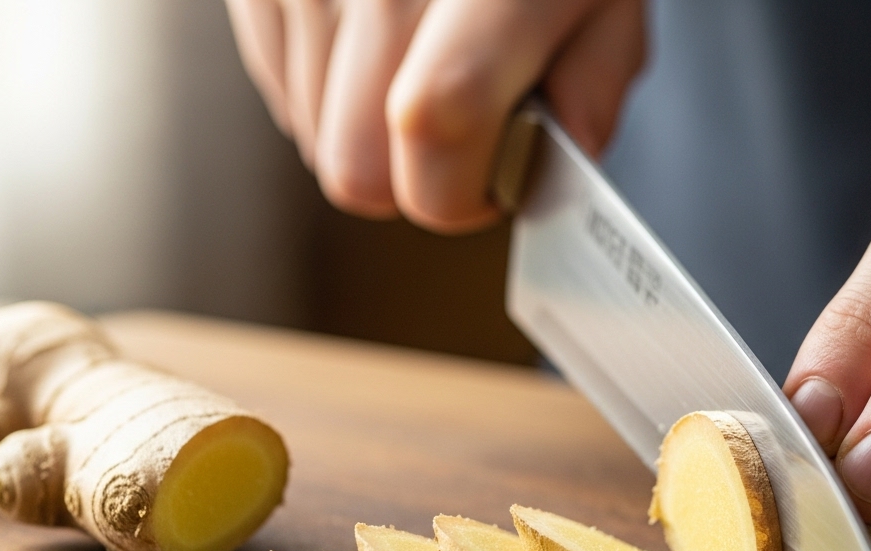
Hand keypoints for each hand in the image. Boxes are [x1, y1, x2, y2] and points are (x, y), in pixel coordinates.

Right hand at [225, 0, 643, 230]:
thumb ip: (595, 78)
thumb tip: (552, 164)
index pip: (440, 125)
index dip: (462, 190)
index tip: (490, 183)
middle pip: (356, 165)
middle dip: (411, 179)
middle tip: (457, 134)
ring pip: (311, 135)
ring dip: (367, 131)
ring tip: (415, 66)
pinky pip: (275, 82)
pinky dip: (326, 86)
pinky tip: (372, 40)